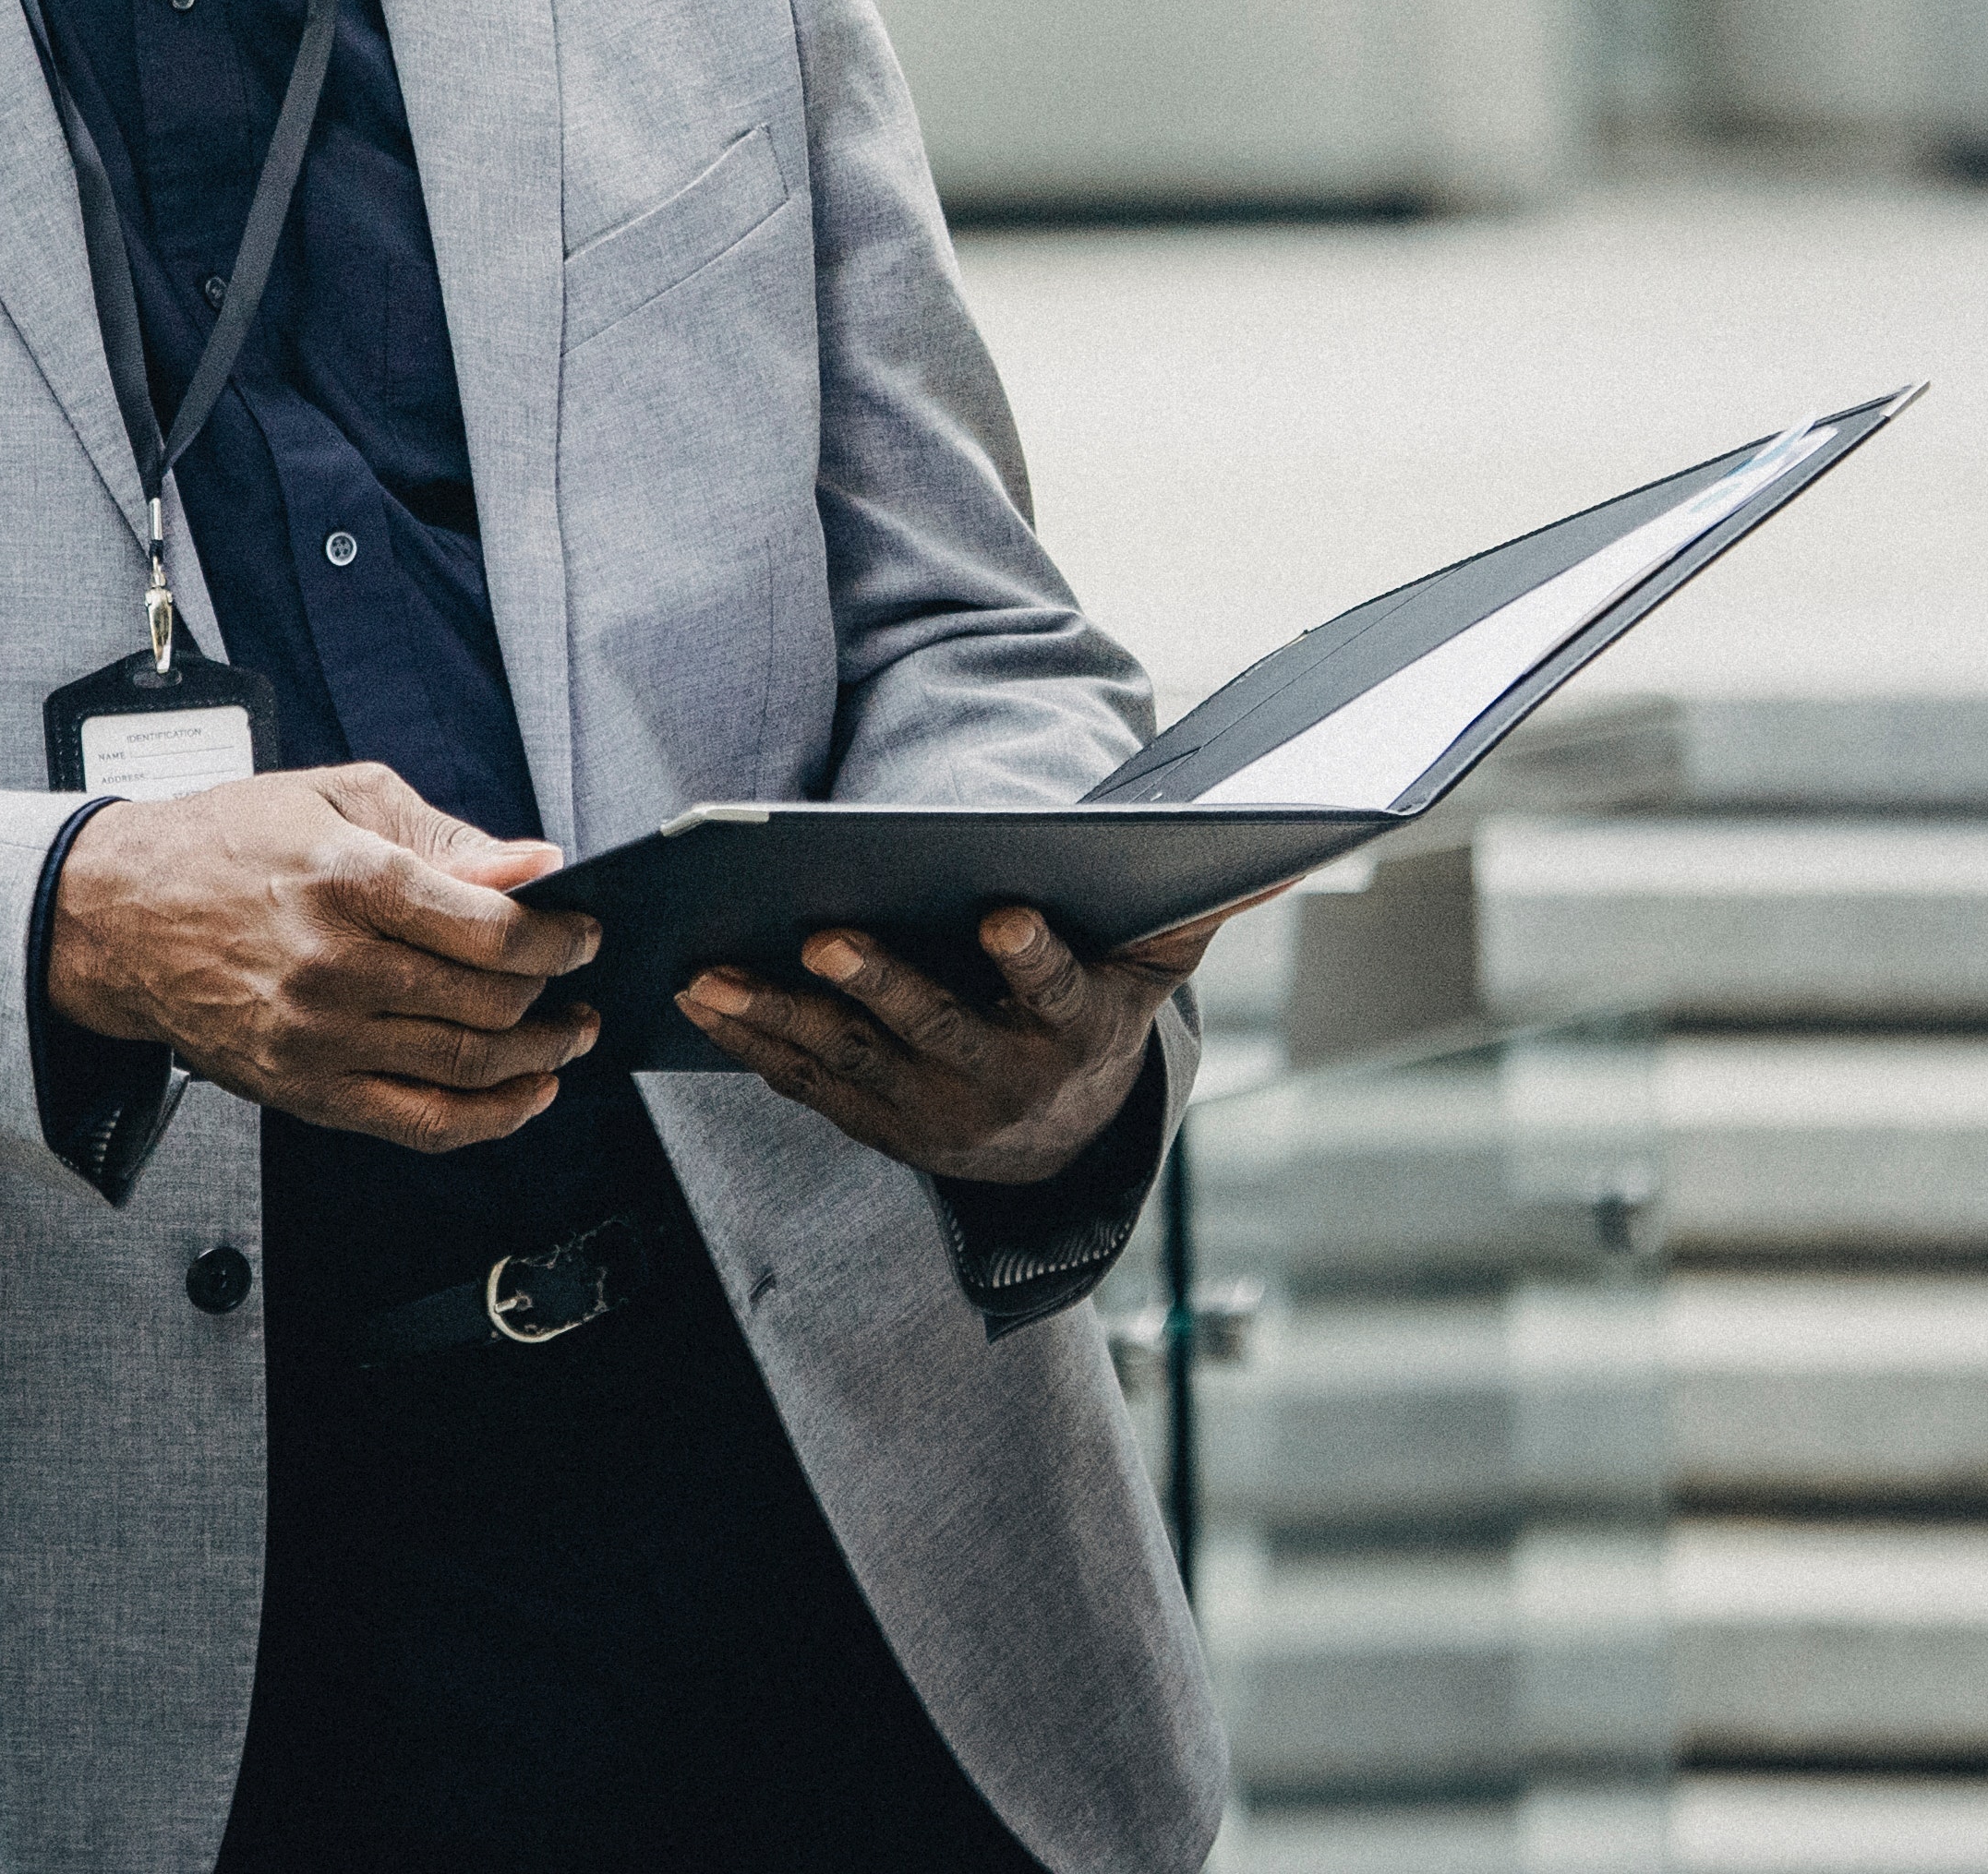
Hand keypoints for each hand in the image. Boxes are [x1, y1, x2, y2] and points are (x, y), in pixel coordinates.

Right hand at [43, 762, 600, 1151]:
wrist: (117, 915)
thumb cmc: (225, 845)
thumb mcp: (336, 800)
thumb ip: (444, 836)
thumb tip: (533, 865)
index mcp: (347, 882)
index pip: (489, 929)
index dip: (558, 938)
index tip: (582, 932)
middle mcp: (333, 967)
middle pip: (485, 1001)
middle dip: (555, 996)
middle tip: (580, 982)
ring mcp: (315, 1039)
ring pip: (463, 1065)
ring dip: (538, 1057)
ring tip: (568, 1034)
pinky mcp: (300, 1090)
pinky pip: (416, 1123)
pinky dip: (486, 1118)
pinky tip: (523, 1094)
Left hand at [678, 894, 1268, 1185]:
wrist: (1056, 1137)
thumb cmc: (1101, 1007)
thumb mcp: (1157, 962)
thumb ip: (1202, 904)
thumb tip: (1290, 850)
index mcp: (1072, 1032)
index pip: (1056, 993)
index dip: (1031, 958)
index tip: (1004, 914)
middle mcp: (999, 1081)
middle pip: (934, 1031)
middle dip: (879, 984)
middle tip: (826, 936)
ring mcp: (925, 1110)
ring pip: (848, 1060)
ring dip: (779, 1016)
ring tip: (714, 972)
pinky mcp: (866, 1117)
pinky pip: (800, 1080)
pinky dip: (748, 1042)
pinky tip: (697, 994)